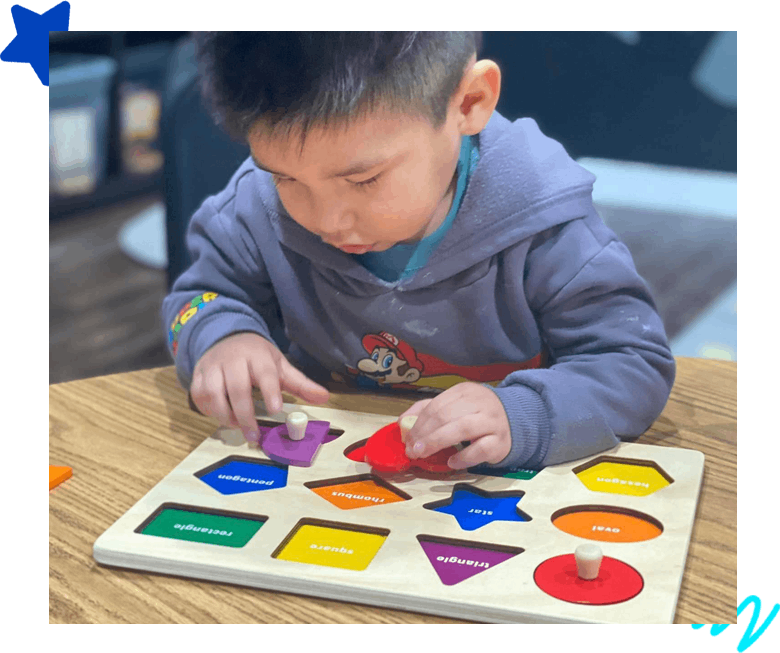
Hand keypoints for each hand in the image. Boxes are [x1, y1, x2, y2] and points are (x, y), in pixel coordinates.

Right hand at [190, 332, 329, 442]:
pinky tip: (221, 417)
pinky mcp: (198, 374)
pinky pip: (198, 395)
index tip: (276, 410)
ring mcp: (212, 366)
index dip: (270, 391)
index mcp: (258, 355)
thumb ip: (300, 383)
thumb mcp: (280, 365)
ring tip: (238, 426)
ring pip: (213, 392)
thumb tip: (325, 397)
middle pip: (237, 387)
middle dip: (245, 414)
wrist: (226, 336)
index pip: (265, 373)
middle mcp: (233, 359)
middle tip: (254, 434)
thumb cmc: (256, 357)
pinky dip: (208, 410)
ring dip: (224, 414)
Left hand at [400, 382, 510, 469]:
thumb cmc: (477, 414)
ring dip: (438, 442)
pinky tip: (452, 462)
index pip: (436, 406)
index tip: (407, 439)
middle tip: (412, 449)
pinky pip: (480, 449)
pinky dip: (464, 457)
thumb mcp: (454, 405)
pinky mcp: (501, 442)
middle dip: (425, 434)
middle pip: (446, 416)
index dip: (418, 424)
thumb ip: (428, 410)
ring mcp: (492, 421)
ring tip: (423, 453)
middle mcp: (479, 403)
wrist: (514, 421)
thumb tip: (403, 422)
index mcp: (464, 391)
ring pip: (462, 428)